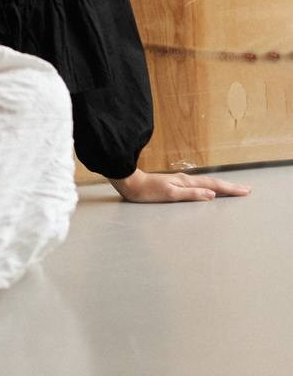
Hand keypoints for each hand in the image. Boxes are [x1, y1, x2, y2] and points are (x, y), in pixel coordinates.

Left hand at [109, 168, 251, 202]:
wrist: (130, 183)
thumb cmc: (147, 192)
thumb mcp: (170, 194)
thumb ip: (190, 194)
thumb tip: (212, 195)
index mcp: (186, 182)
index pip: (213, 186)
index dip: (230, 189)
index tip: (245, 191)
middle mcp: (185, 180)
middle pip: (212, 183)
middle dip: (230, 187)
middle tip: (246, 189)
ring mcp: (180, 181)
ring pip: (206, 183)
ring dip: (221, 186)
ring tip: (233, 189)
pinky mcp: (175, 184)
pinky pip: (198, 186)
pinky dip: (209, 188)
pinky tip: (208, 190)